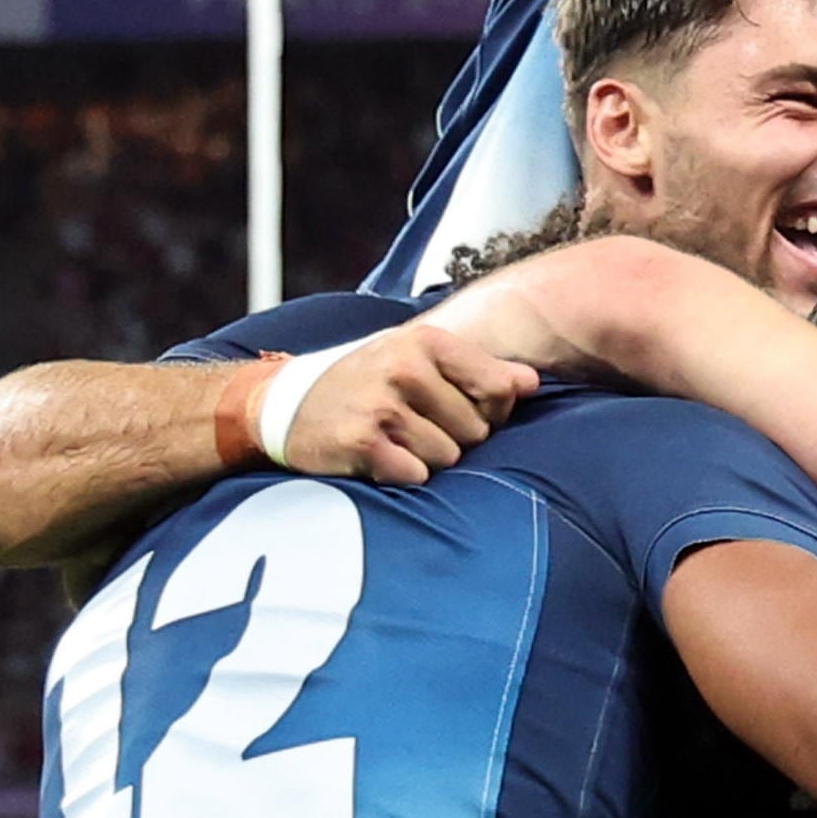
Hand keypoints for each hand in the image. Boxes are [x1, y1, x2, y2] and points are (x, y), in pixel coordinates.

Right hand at [281, 323, 542, 488]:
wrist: (284, 404)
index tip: (463, 408)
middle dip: (455, 437)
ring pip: (448, 457)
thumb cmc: (367, 381)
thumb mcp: (418, 359)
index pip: (499, 388)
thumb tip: (532, 383)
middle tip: (414, 425)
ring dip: (427, 458)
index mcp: (426, 342)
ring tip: (394, 439)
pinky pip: (416, 475)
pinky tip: (379, 456)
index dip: (491, 410)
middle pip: (477, 430)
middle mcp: (404, 368)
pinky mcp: (362, 443)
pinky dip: (402, 474)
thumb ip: (479, 369)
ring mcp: (381, 405)